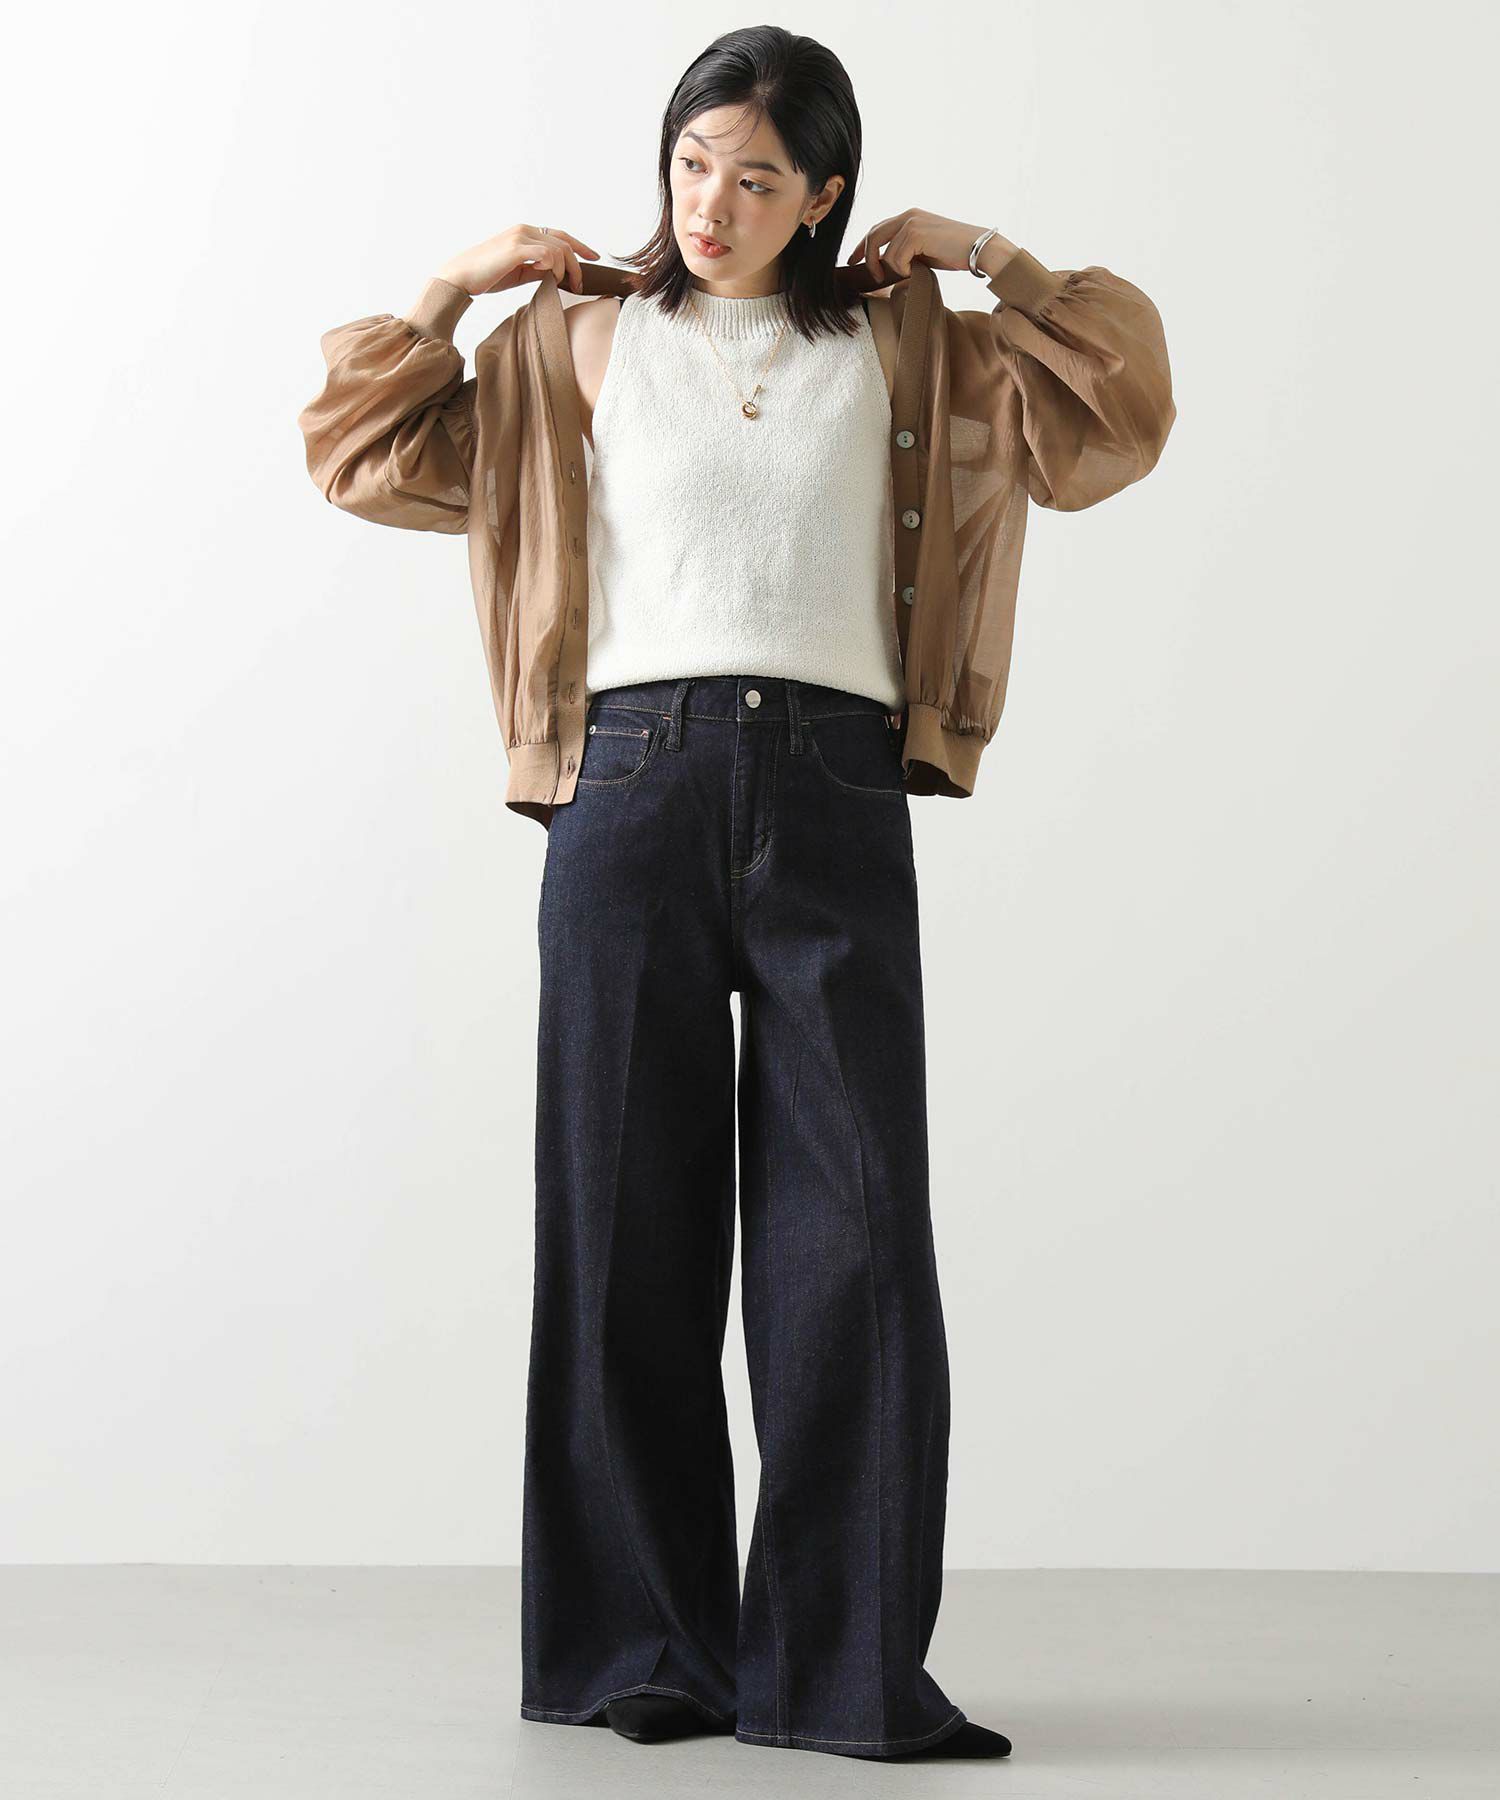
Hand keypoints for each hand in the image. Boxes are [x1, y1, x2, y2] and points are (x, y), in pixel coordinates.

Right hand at [436, 224, 599, 296]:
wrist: (462, 276)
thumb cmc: (487, 275)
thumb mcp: (519, 272)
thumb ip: (538, 269)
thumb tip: (557, 275)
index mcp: (525, 233)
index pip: (560, 235)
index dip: (580, 246)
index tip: (593, 258)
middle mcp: (525, 229)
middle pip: (564, 242)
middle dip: (577, 264)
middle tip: (579, 284)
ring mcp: (520, 236)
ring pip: (558, 249)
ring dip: (564, 269)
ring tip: (559, 284)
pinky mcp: (516, 248)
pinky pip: (547, 254)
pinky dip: (552, 267)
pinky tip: (546, 275)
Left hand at [845, 211, 1012, 283]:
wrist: (979, 249)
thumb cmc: (955, 253)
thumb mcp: (925, 250)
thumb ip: (906, 251)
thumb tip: (885, 266)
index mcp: (910, 216)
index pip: (877, 228)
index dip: (862, 245)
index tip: (853, 261)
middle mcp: (908, 215)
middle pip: (873, 235)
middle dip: (866, 257)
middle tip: (868, 276)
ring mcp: (912, 223)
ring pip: (885, 252)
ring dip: (891, 269)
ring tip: (905, 275)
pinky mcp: (916, 234)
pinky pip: (896, 258)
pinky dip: (903, 269)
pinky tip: (916, 270)